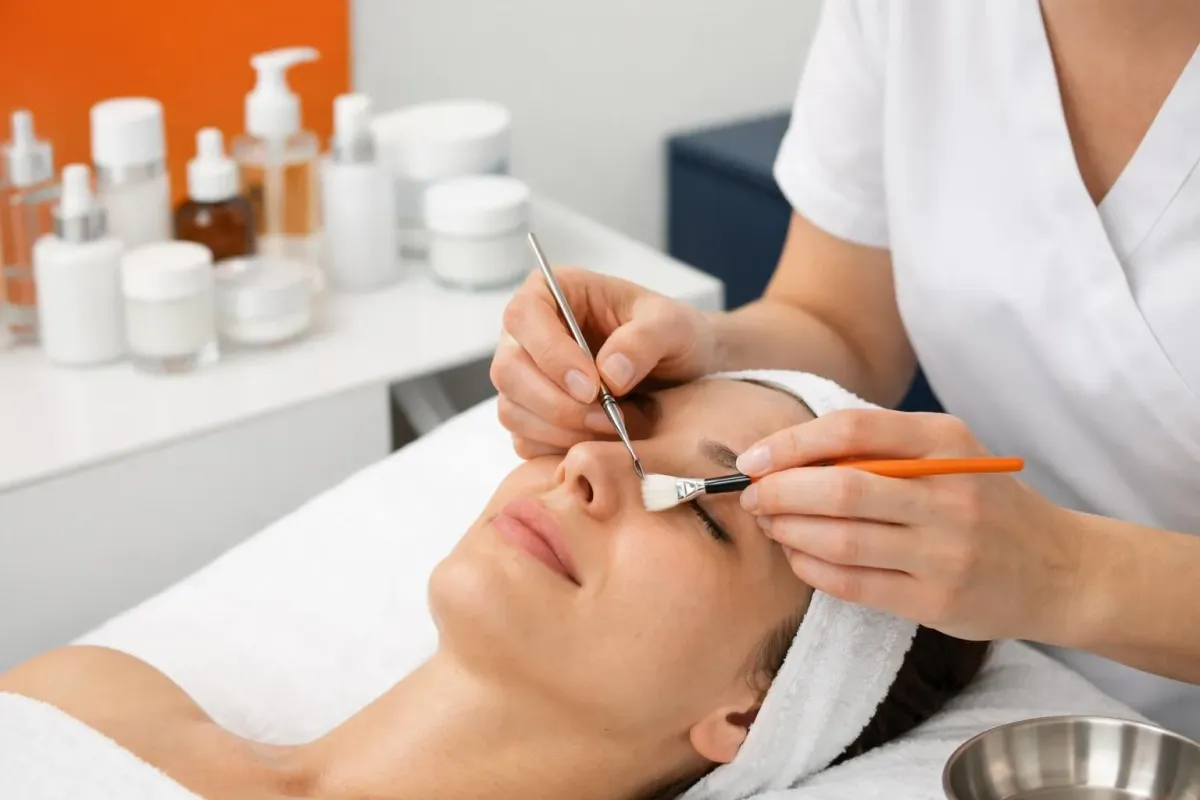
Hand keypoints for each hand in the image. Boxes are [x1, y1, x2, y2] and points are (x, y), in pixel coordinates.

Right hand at [491, 266, 716, 457]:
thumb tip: (609, 373)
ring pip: (512, 410)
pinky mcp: (531, 417)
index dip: (551, 354)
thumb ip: (645, 340)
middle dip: (556, 403)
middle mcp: (527, 335)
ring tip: (612, 428)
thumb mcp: (674, 326)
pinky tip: (599, 442)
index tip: (592, 386)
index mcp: (552, 293)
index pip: (523, 316)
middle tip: (607, 418)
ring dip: (561, 430)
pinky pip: (525, 441)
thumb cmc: (672, 336)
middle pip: (508, 370)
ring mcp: (524, 379)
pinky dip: (560, 449)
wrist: (681, 374)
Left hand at [735, 409, 1085, 643]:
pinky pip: (853, 584)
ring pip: (840, 541)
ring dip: (789, 532)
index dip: (790, 444)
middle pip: (838, 489)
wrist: (1060, 569)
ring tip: (770, 524)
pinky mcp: (938, 602)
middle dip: (778, 492)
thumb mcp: (948, 454)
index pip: (851, 430)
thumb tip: (785, 453)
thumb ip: (879, 447)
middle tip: (751, 496)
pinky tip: (798, 556)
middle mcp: (950, 495)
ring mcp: (946, 553)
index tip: (753, 459)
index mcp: (947, 442)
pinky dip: (812, 568)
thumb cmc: (983, 503)